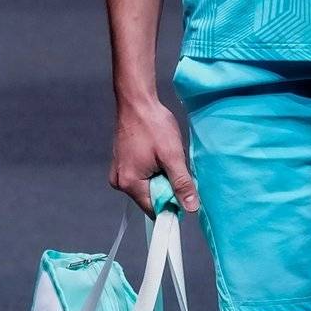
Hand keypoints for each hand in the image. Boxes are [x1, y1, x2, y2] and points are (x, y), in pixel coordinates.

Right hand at [110, 99, 199, 216]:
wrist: (137, 102)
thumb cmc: (153, 125)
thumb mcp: (172, 156)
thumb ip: (182, 184)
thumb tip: (191, 208)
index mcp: (130, 184)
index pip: (155, 209)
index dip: (172, 203)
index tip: (183, 189)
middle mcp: (120, 182)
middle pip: (150, 199)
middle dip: (166, 187)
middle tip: (173, 166)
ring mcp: (119, 173)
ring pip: (147, 187)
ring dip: (160, 178)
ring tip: (164, 157)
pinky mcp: (122, 164)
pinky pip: (141, 177)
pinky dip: (152, 171)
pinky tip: (156, 155)